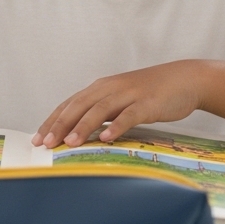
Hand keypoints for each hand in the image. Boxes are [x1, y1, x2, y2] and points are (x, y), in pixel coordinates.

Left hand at [34, 60, 206, 147]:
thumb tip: (79, 133)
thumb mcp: (122, 100)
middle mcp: (111, 88)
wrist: (186, 79)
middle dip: (60, 124)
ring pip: (101, 109)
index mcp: (102, 87)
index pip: (70, 104)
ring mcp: (130, 94)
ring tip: (69, 143)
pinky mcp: (148, 103)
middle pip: (80, 105)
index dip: (53, 120)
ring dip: (83, 126)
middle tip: (46, 144)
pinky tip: (106, 138)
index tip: (37, 139)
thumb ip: (103, 113)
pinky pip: (129, 115)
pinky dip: (117, 126)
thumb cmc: (152, 93)